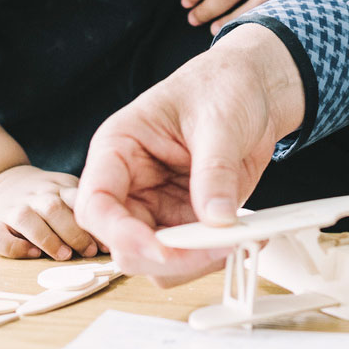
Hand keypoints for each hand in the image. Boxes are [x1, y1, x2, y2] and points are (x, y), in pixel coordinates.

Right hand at [0, 164, 102, 260]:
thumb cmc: (40, 195)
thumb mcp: (62, 189)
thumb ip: (81, 207)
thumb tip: (108, 238)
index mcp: (55, 187)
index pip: (75, 200)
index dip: (90, 222)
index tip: (104, 241)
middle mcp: (33, 197)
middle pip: (53, 208)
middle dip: (73, 231)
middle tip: (88, 251)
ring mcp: (11, 209)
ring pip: (26, 220)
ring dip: (47, 238)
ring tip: (64, 255)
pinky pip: (0, 238)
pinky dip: (16, 247)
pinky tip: (32, 253)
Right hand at [77, 22, 304, 282]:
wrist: (253, 88)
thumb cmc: (221, 86)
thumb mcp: (218, 121)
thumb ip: (215, 170)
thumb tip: (216, 219)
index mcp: (117, 147)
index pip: (96, 205)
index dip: (122, 235)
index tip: (163, 249)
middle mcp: (130, 183)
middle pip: (125, 245)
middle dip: (169, 256)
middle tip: (216, 247)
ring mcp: (157, 205)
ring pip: (157, 262)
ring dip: (195, 262)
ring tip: (238, 239)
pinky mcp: (185, 219)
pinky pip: (188, 256)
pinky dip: (214, 257)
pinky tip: (243, 237)